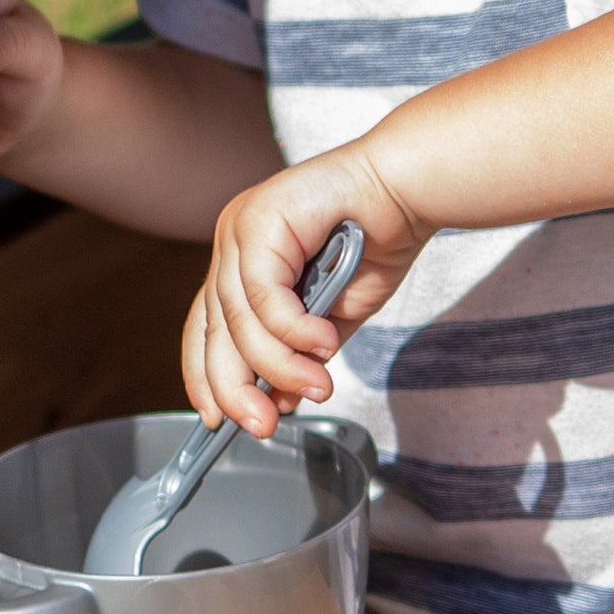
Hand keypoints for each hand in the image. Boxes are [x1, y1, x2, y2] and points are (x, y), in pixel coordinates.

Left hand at [183, 142, 430, 438]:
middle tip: (263, 424)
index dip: (206, 376)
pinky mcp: (261, 219)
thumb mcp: (332, 317)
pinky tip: (322, 346)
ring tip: (317, 386)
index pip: (205, 329)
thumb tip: (279, 402)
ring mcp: (240, 228)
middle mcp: (231, 243)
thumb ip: (301, 355)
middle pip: (214, 330)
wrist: (408, 189)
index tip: (217, 419)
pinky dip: (293, 329)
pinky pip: (265, 295)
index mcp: (241, 262)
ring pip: (241, 319)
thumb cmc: (378, 240)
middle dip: (236, 386)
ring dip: (279, 364)